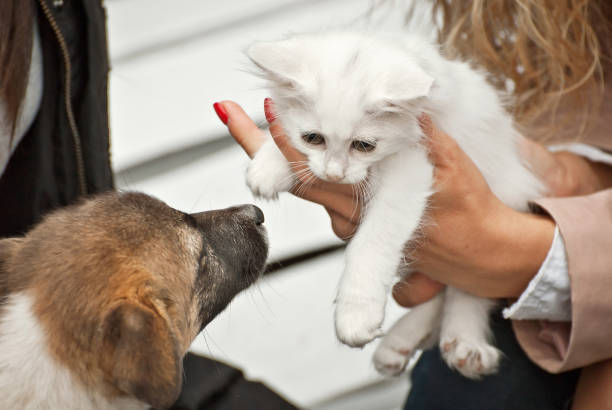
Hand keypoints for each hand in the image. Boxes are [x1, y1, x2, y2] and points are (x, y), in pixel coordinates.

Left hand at [213, 99, 601, 302]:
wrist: (485, 258)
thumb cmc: (473, 217)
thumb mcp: (456, 169)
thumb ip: (430, 138)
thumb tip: (411, 105)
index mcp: (368, 202)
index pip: (313, 172)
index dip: (285, 144)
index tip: (263, 112)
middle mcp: (350, 217)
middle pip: (295, 178)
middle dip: (260, 145)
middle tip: (228, 110)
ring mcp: (351, 225)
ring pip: (312, 189)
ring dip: (292, 158)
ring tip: (274, 119)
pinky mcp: (358, 229)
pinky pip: (330, 199)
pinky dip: (318, 175)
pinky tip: (319, 151)